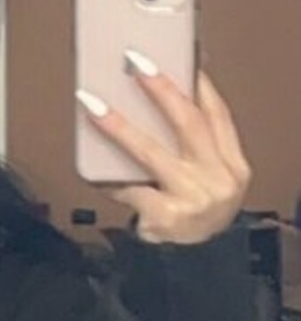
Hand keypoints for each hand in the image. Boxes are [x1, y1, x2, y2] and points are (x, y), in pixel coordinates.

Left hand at [76, 64, 251, 244]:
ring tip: (93, 104)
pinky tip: (88, 166)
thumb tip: (157, 95)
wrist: (195, 267)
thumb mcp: (206, 178)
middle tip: (135, 63)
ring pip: (151, 151)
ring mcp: (195, 199)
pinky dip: (107, 177)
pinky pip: (129, 188)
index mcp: (233, 165)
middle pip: (189, 123)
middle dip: (161, 88)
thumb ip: (191, 145)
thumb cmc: (194, 213)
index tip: (177, 53)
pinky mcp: (167, 217)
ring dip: (119, 125)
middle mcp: (219, 180)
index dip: (197, 82)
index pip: (218, 113)